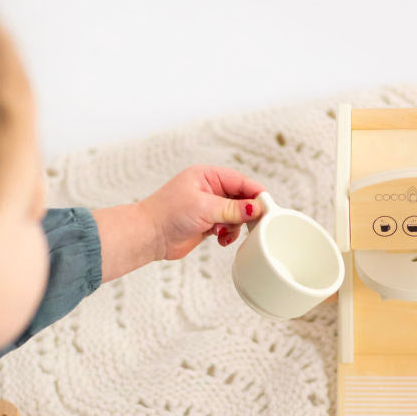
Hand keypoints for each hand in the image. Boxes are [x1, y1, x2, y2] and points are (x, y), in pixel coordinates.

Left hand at [138, 165, 264, 260]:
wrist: (149, 236)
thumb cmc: (168, 214)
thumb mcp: (205, 208)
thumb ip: (232, 208)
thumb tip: (255, 207)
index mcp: (207, 176)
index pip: (240, 181)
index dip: (255, 193)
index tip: (267, 206)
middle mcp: (209, 189)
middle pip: (240, 198)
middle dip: (246, 212)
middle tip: (253, 224)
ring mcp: (208, 207)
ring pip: (235, 215)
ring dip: (235, 226)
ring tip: (225, 233)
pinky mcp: (206, 223)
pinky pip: (227, 226)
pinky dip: (228, 234)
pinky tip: (221, 239)